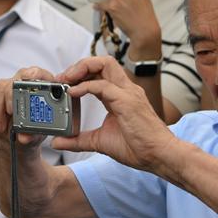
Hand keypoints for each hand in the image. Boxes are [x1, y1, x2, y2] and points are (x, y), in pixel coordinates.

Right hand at [0, 66, 60, 149]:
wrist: (20, 139)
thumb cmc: (35, 131)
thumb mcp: (37, 134)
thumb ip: (33, 134)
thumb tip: (24, 137)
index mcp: (42, 87)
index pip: (38, 74)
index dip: (33, 82)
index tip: (30, 96)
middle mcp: (24, 82)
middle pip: (17, 80)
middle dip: (11, 96)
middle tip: (11, 112)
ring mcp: (9, 87)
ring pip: (0, 89)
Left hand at [53, 56, 177, 172]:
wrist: (160, 156)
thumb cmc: (138, 148)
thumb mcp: (100, 142)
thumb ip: (79, 140)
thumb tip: (58, 141)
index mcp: (121, 95)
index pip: (100, 72)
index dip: (80, 73)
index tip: (64, 83)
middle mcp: (126, 89)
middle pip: (102, 61)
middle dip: (79, 65)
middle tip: (62, 78)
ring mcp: (128, 93)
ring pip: (105, 64)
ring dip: (82, 68)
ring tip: (66, 79)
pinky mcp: (127, 101)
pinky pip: (103, 85)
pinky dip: (85, 86)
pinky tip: (73, 93)